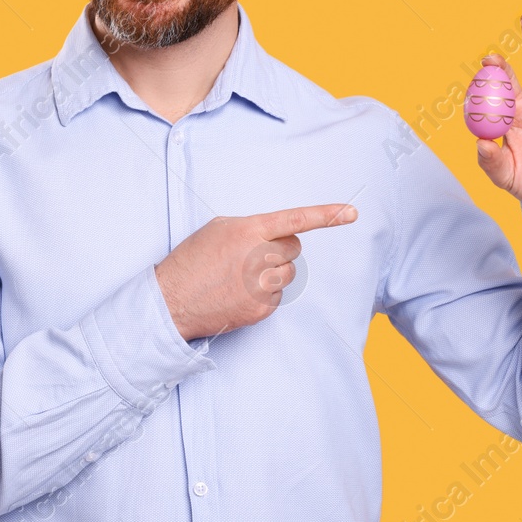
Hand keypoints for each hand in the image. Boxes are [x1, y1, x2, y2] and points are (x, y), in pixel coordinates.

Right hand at [153, 203, 358, 340]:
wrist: (171, 302)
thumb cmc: (193, 261)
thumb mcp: (219, 230)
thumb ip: (252, 228)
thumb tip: (276, 232)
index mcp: (247, 231)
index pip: (295, 220)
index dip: (327, 215)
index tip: (351, 212)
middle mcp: (257, 257)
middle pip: (294, 248)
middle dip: (279, 250)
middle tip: (252, 256)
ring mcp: (260, 285)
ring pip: (289, 272)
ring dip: (274, 272)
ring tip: (243, 276)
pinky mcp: (261, 309)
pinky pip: (278, 295)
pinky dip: (264, 293)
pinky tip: (240, 293)